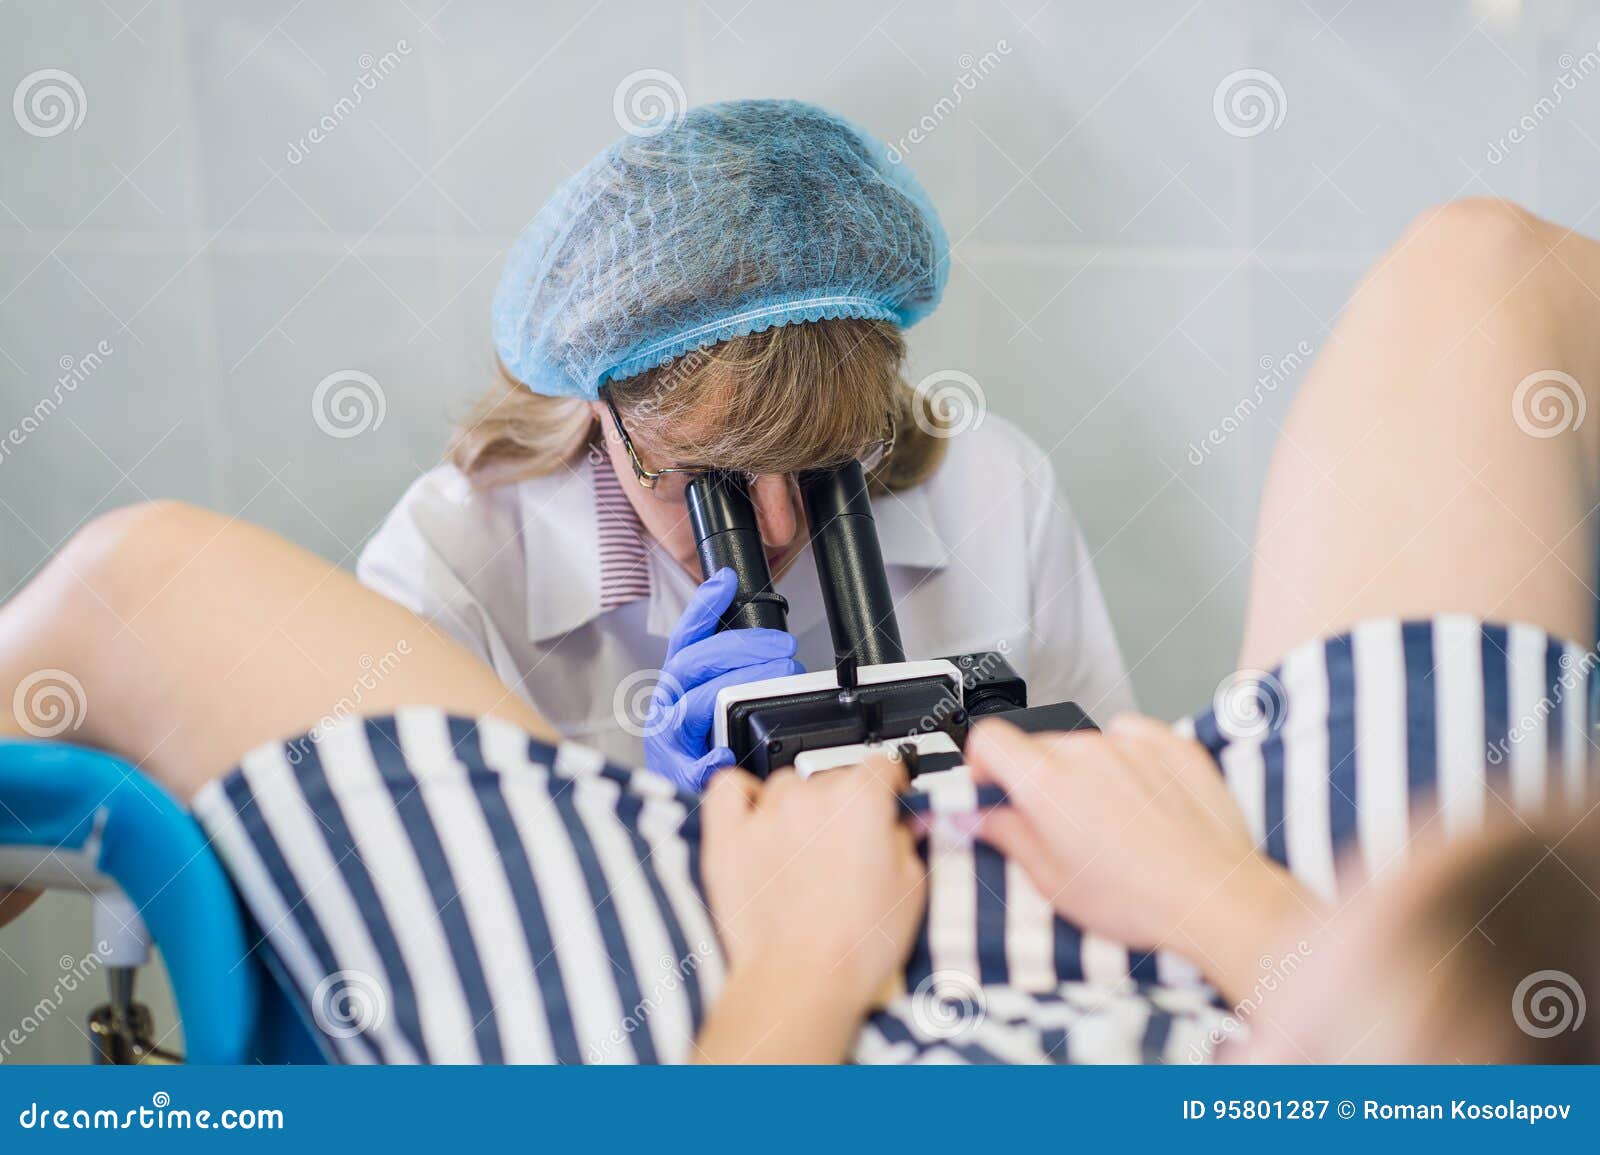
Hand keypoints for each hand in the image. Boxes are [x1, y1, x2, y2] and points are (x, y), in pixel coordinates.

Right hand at [644, 568, 802, 790]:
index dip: (704, 607)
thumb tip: (766, 643)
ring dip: (739, 686)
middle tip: (784, 645)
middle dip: (742, 647)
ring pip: (695, 703)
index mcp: (677, 683)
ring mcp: (671, 738)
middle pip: (695, 663)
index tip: (726, 582)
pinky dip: (709, 757)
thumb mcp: (710, 699)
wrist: (679, 800)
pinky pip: (692, 764)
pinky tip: (727, 749)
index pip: (686, 638)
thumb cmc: (698, 746)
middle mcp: (668, 704)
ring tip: (779, 676)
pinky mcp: (679, 774)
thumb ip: (728, 671)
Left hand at [696, 758, 926, 1060]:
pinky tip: (755, 815)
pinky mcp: (728, 836)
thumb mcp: (911, 889)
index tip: (890, 798)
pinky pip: (728, 788)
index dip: (891, 783)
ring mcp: (766, 813)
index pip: (882, 765)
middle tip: (851, 845)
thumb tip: (903, 826)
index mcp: (862, 799)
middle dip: (847, 805)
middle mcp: (812, 796)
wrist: (802, 982)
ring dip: (799, 805)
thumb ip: (908, 842)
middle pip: (834, 776)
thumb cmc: (856, 945)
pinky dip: (742, 795)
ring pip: (787, 784)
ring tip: (805, 847)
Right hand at [968, 713, 1313, 1001]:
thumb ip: (1005, 836)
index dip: (981, 765)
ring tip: (1108, 822)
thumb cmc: (1139, 899)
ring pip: (1086, 744)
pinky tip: (1138, 799)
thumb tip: (975, 816)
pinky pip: (1132, 736)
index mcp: (1047, 783)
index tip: (991, 789)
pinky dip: (1127, 759)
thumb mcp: (1052, 881)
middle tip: (1054, 825)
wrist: (1216, 898)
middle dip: (1035, 778)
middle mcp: (1088, 751)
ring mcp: (1134, 745)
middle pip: (1038, 745)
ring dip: (1083, 772)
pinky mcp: (1172, 746)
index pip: (989, 738)